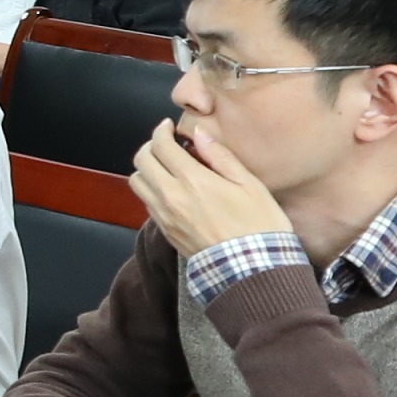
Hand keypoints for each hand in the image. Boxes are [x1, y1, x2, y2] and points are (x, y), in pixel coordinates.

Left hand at [128, 117, 293, 256]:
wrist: (253, 269)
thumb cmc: (259, 225)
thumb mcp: (249, 184)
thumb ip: (220, 156)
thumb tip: (199, 134)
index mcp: (193, 180)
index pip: (161, 145)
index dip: (161, 131)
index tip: (168, 127)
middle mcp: (172, 197)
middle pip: (141, 161)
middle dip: (150, 146)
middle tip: (166, 144)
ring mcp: (165, 216)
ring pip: (137, 183)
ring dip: (147, 169)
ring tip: (166, 166)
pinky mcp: (166, 232)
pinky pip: (146, 203)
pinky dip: (152, 190)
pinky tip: (171, 190)